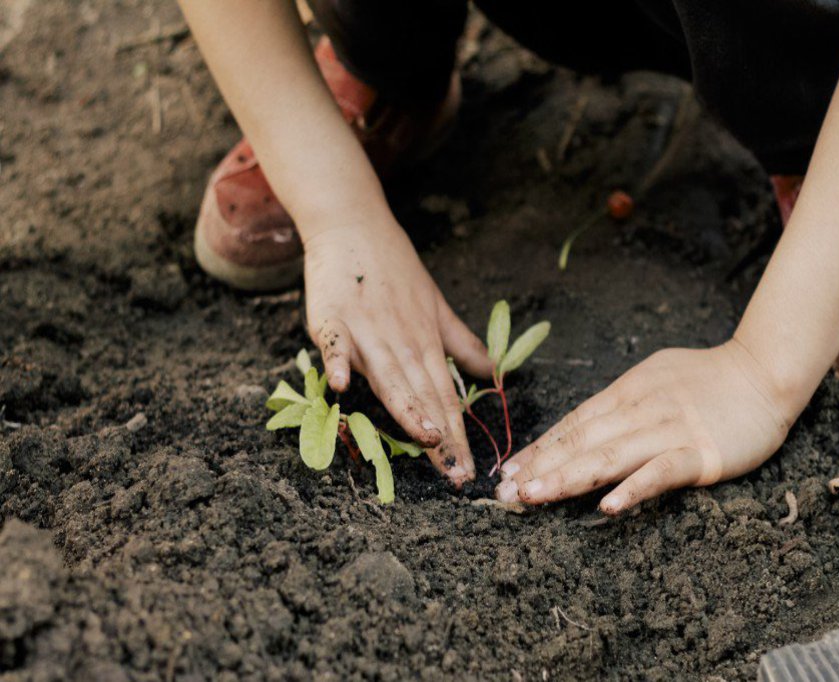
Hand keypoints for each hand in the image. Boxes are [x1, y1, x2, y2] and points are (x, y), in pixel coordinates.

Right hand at [303, 217, 491, 486]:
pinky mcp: (332, 318)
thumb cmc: (394, 269)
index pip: (446, 397)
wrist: (354, 225)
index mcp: (425, 342)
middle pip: (423, 395)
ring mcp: (366, 330)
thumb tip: (493, 373)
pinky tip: (339, 385)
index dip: (457, 436)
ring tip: (425, 437)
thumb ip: (461, 344)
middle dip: (440, 437)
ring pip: (388, 375)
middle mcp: (400, 341)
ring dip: (406, 405)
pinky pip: (335, 343)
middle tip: (455, 475)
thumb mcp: (436, 305)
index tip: (468, 472)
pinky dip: (337, 361)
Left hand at [495, 341, 795, 513]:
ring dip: (569, 477)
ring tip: (535, 498)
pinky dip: (635, 488)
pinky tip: (609, 507)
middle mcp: (641, 410)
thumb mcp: (653, 378)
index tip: (508, 471)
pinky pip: (663, 472)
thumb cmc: (707, 379)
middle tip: (505, 493)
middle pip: (583, 441)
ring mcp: (671, 431)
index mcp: (626, 392)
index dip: (540, 448)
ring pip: (611, 456)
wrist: (765, 372)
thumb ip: (619, 403)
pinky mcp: (703, 454)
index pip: (574, 423)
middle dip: (541, 467)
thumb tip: (580, 426)